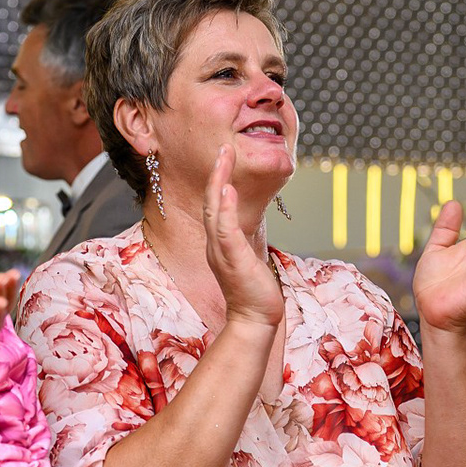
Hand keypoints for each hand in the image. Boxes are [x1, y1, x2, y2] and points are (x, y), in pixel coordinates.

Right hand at [201, 145, 281, 326]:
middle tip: (223, 147)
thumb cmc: (253, 291)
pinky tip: (227, 190)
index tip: (225, 156)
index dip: (218, 180)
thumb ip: (242, 239)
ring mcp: (221, 252)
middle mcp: (215, 245)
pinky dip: (224, 209)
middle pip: (210, 201)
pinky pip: (225, 230)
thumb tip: (245, 226)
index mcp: (219, 243)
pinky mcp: (232, 260)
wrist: (254, 320)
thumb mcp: (247, 258)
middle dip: (216, 172)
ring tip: (224, 157)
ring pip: (214, 210)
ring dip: (218, 182)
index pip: (215, 205)